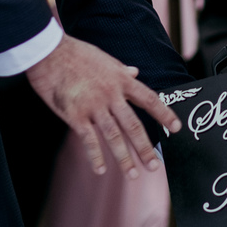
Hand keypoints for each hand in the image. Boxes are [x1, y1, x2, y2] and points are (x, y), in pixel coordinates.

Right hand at [26, 34, 181, 177]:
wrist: (50, 53)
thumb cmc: (77, 53)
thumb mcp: (105, 58)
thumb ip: (121, 69)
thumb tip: (135, 72)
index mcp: (122, 80)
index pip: (149, 99)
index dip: (164, 114)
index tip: (176, 127)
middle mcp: (112, 95)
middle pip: (134, 125)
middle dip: (145, 148)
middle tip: (154, 166)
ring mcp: (94, 106)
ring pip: (114, 136)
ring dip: (124, 158)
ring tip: (133, 174)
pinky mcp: (75, 114)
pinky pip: (89, 139)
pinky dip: (96, 156)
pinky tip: (101, 169)